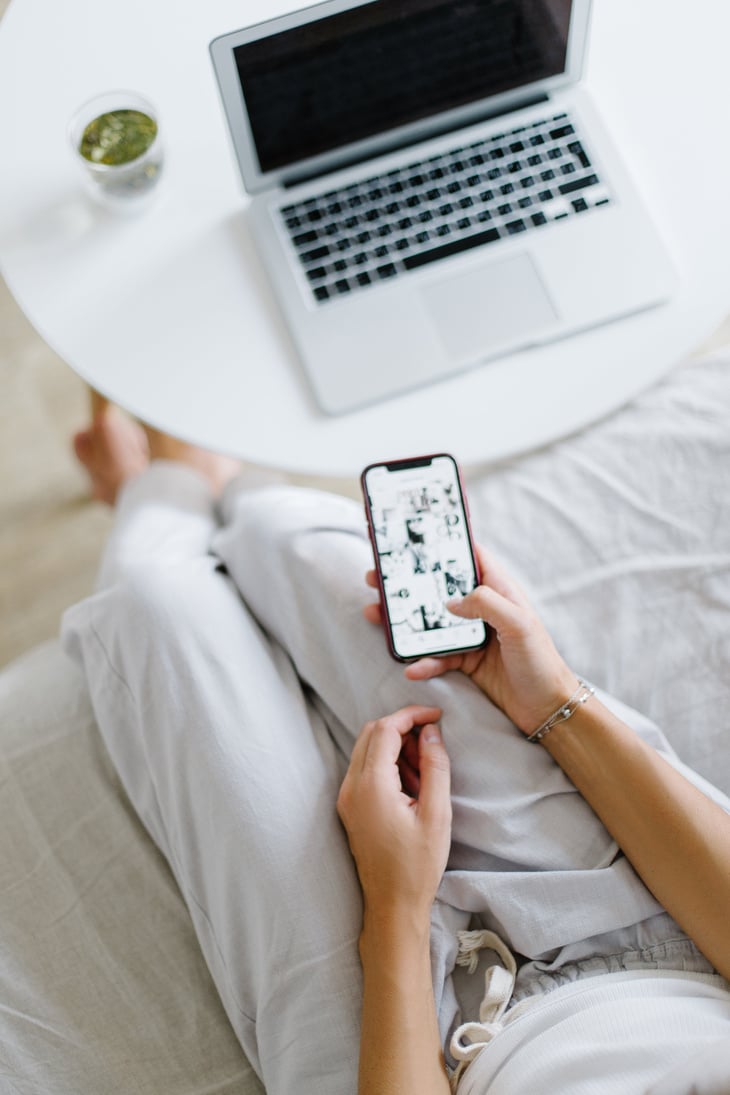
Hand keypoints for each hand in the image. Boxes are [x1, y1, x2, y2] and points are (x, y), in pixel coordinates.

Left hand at [336, 706, 450, 923]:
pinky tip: (411, 785)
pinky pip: (364, 769)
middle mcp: (351, 787)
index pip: (385, 729)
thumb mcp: (437, 814)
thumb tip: (432, 732)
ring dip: (395, 747)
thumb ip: (435, 767)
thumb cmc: (417, 865)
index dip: (412, 716)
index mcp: (371, 786)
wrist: (392, 905)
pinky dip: (387, 764)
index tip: (437, 717)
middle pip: (371, 733)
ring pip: (367, 749)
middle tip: (432, 743)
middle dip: (403, 728)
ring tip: (425, 772)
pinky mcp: (349, 807)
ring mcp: (346, 797)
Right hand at [364, 546, 577, 735]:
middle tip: (377, 577)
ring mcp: (472, 636)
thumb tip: (450, 602)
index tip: (413, 537)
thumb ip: (486, 604)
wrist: (548, 709)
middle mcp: (483, 609)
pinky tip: (411, 668)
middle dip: (408, 584)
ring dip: (404, 622)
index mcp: (498, 591)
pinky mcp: (466, 662)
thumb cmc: (542, 662)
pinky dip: (422, 662)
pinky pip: (437, 658)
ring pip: (431, 623)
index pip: (469, 557)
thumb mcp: (519, 624)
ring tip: (375, 614)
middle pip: (439, 589)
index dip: (444, 545)